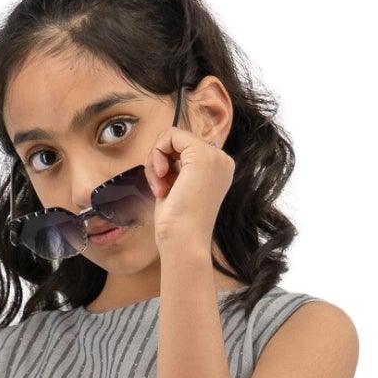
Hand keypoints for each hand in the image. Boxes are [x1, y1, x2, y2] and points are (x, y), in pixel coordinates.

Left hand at [145, 120, 234, 262]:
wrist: (183, 242)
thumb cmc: (177, 225)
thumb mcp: (177, 187)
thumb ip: (177, 166)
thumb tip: (164, 146)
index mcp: (218, 169)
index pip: (185, 148)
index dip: (167, 164)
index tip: (164, 189)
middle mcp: (221, 160)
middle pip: (178, 140)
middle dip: (159, 160)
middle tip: (159, 187)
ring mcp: (214, 156)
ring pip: (172, 136)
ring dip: (156, 160)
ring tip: (160, 186)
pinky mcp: (201, 154)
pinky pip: (170, 135)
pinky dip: (157, 155)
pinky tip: (161, 177)